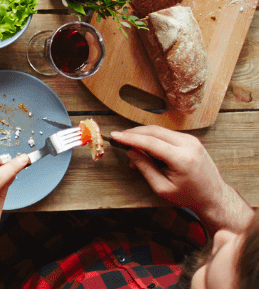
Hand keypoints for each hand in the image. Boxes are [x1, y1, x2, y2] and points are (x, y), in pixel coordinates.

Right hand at [112, 127, 252, 233]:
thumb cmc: (188, 196)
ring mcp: (192, 140)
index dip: (129, 138)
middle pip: (154, 131)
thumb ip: (145, 168)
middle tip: (119, 138)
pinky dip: (154, 138)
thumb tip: (130, 151)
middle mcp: (188, 145)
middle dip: (134, 133)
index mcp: (182, 158)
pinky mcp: (191, 140)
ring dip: (143, 135)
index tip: (114, 136)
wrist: (214, 196)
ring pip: (160, 130)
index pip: (150, 142)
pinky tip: (145, 148)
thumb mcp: (162, 187)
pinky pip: (167, 134)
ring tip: (131, 147)